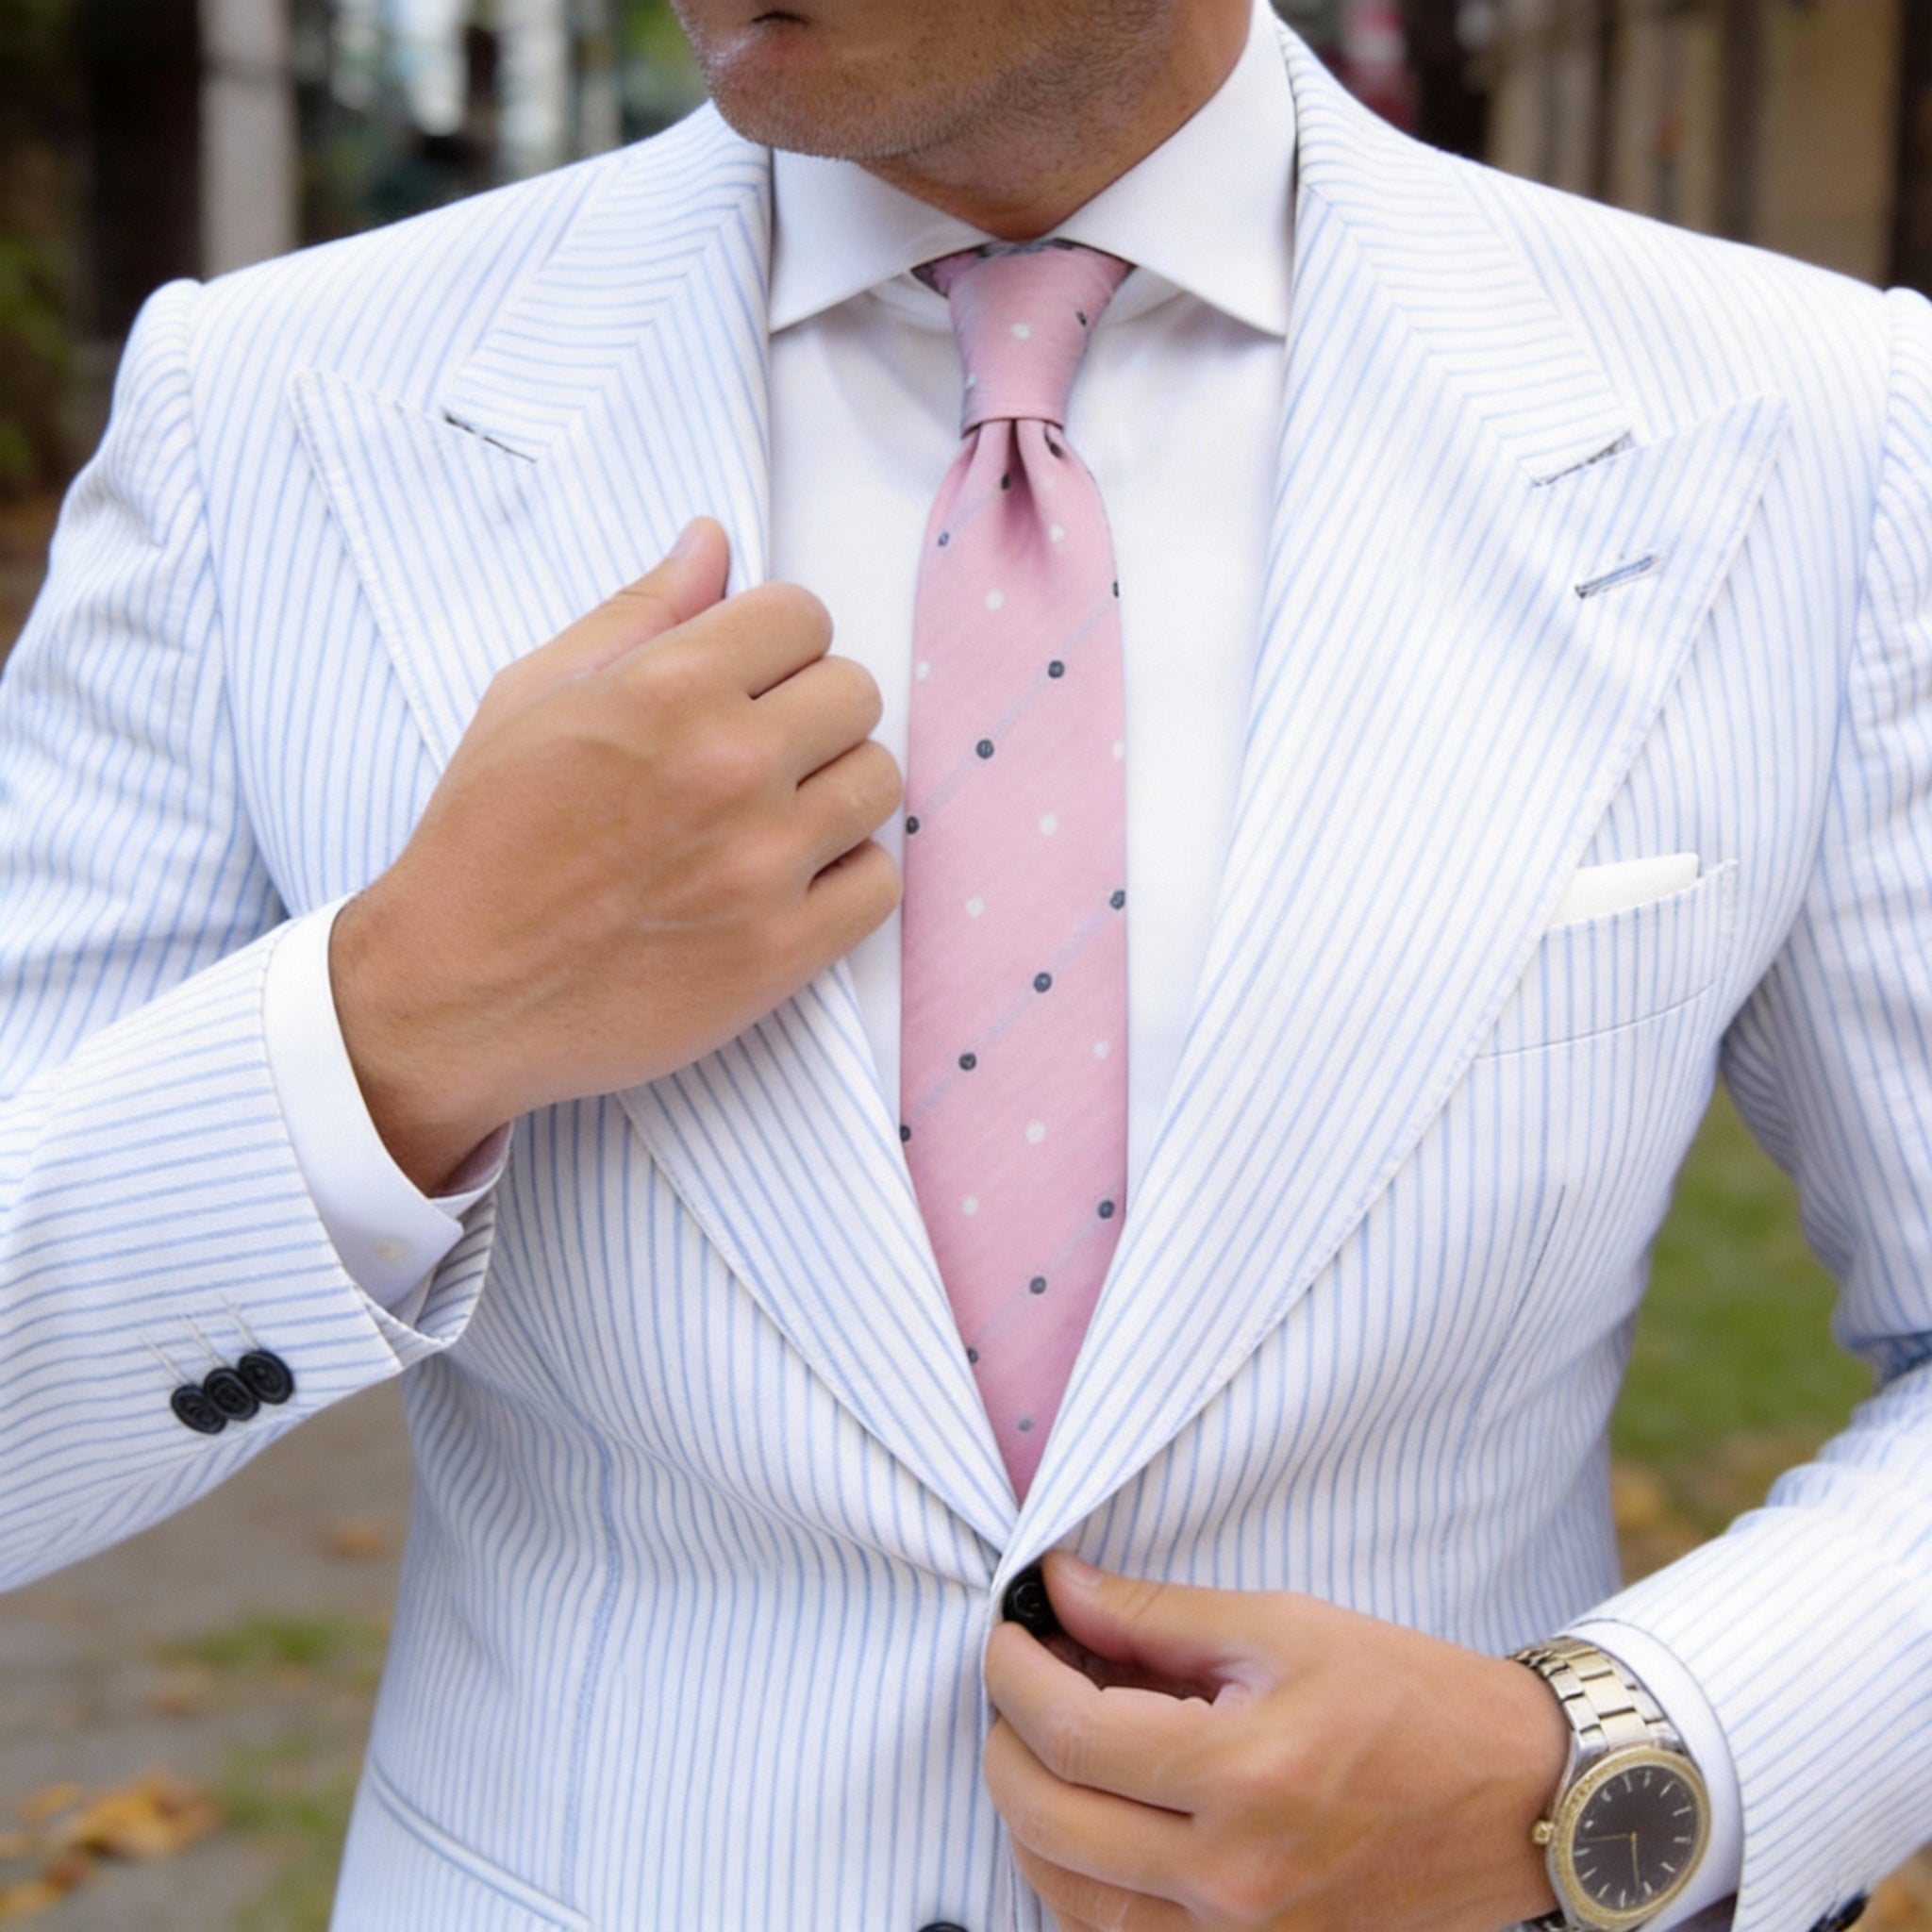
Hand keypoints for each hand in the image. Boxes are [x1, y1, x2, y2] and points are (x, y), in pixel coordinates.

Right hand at [332, 518, 901, 1190]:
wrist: (455, 990)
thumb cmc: (485, 836)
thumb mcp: (534, 694)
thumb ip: (638, 613)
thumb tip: (713, 540)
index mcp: (669, 689)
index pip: (805, 616)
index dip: (776, 642)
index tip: (748, 678)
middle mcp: (731, 766)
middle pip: (855, 693)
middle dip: (812, 711)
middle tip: (757, 751)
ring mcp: (764, 864)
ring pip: (878, 782)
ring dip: (835, 790)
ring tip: (773, 816)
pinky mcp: (783, 952)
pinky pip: (880, 883)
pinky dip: (846, 877)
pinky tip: (788, 881)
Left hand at [982, 1553, 1568, 1931]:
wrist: (1517, 1799)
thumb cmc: (1408, 1697)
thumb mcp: (1282, 1626)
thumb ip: (1154, 1614)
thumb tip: (1056, 1589)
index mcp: (1246, 1776)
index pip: (1071, 1735)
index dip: (1012, 1673)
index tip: (1008, 1631)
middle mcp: (1234, 1881)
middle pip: (1045, 1824)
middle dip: (1006, 1740)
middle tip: (1023, 1678)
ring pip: (1065, 1899)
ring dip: (1034, 1814)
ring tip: (1057, 1743)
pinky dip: (1079, 1881)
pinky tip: (1095, 1816)